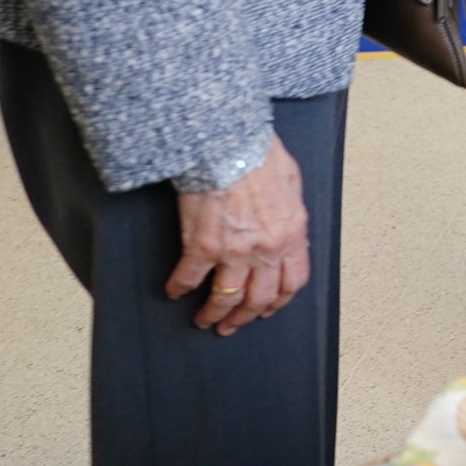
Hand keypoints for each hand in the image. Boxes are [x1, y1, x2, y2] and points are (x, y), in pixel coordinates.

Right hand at [168, 134, 309, 334]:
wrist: (227, 141)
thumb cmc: (258, 153)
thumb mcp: (291, 182)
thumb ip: (290, 214)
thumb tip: (288, 230)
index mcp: (291, 233)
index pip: (292, 281)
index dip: (278, 301)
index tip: (266, 309)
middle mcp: (266, 248)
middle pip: (258, 297)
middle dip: (244, 316)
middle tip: (231, 325)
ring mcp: (234, 250)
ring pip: (225, 296)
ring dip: (213, 313)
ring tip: (204, 319)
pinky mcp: (202, 245)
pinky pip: (188, 277)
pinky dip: (179, 288)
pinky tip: (173, 291)